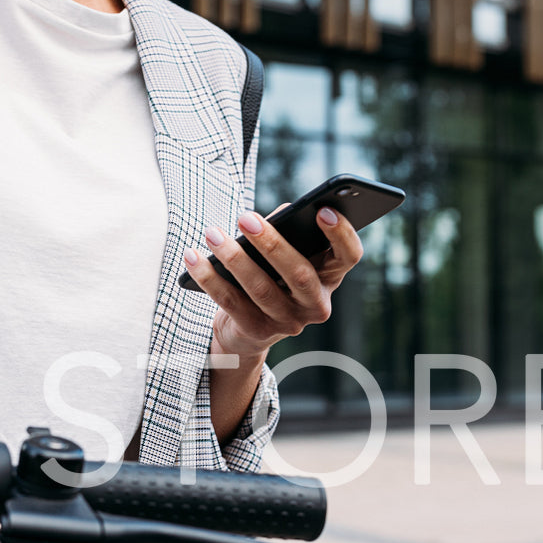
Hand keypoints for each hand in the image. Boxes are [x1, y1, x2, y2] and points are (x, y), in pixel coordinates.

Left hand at [182, 206, 364, 357]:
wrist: (247, 331)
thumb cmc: (271, 278)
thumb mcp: (284, 256)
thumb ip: (288, 233)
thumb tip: (279, 214)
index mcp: (330, 277)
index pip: (349, 256)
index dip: (341, 234)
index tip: (322, 210)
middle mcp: (315, 304)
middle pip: (300, 274)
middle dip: (271, 243)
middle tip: (245, 218)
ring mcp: (288, 321)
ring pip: (260, 288)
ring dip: (233, 258)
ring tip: (212, 234)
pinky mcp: (257, 332)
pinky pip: (230, 302)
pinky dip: (209, 277)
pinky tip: (193, 257)